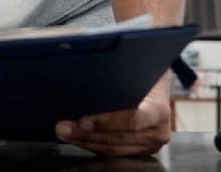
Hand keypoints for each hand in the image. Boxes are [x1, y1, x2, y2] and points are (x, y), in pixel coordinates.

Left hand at [55, 83, 171, 155]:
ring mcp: (150, 144)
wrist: (157, 83)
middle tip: (62, 126)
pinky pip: (113, 151)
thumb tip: (86, 74)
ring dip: (84, 141)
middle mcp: (157, 131)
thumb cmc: (143, 74)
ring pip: (112, 148)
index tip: (82, 120)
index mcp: (158, 111)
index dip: (105, 122)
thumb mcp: (134, 69)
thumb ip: (116, 76)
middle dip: (85, 133)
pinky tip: (77, 137)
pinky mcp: (140, 149)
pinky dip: (92, 144)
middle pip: (117, 138)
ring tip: (65, 132)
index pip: (131, 120)